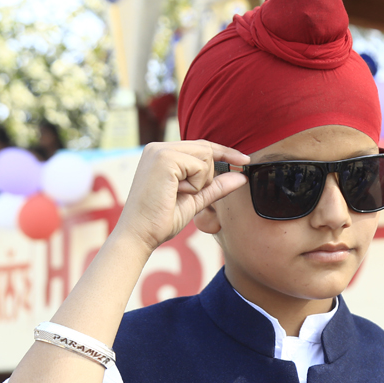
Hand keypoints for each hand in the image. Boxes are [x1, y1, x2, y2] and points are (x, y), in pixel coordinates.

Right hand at [114, 140, 249, 252]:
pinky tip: (175, 194)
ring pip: (205, 157)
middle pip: (206, 150)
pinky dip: (194, 185)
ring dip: (199, 182)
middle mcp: (158, 147)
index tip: (245, 160)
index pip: (201, 147)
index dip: (224, 152)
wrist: (138, 235)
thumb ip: (215, 186)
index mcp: (160, 153)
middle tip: (184, 194)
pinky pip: (199, 167)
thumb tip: (241, 176)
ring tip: (176, 194)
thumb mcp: (194, 200)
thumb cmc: (160, 221)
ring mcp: (160, 151)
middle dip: (206, 176)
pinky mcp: (164, 159)